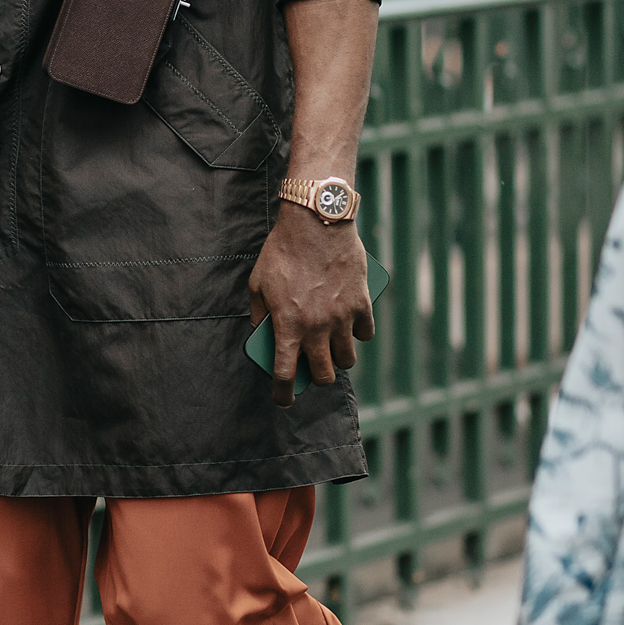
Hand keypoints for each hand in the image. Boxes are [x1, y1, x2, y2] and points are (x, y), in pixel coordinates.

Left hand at [247, 204, 373, 408]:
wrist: (316, 223)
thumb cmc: (282, 252)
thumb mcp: (258, 284)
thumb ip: (260, 314)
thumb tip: (265, 335)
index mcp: (288, 326)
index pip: (285, 375)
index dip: (283, 395)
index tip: (283, 401)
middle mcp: (317, 328)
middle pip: (324, 375)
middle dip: (317, 376)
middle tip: (313, 367)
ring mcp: (342, 318)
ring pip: (347, 359)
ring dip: (339, 357)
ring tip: (332, 346)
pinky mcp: (362, 303)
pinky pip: (365, 333)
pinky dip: (359, 333)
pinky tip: (351, 326)